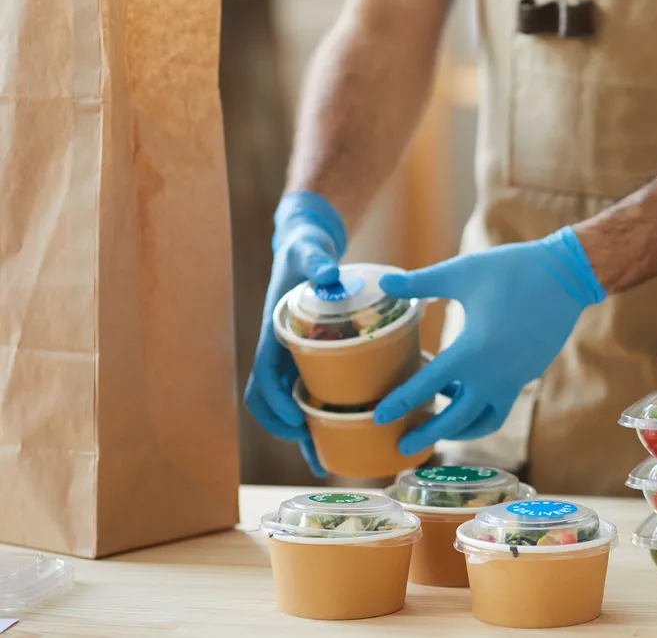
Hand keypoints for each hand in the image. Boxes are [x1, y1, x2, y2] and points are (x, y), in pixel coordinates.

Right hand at [243, 192, 347, 476]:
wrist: (304, 246)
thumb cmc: (304, 250)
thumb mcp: (308, 252)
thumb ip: (316, 261)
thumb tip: (328, 272)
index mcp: (273, 333)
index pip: (263, 377)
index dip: (276, 403)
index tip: (296, 421)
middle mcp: (279, 351)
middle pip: (272, 402)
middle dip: (287, 430)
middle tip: (314, 453)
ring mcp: (292, 357)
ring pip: (290, 404)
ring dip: (303, 433)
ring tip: (324, 462)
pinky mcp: (310, 358)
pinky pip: (309, 392)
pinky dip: (320, 415)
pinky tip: (342, 433)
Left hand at [374, 227, 605, 453]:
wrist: (567, 276)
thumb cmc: (512, 270)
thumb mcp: (461, 272)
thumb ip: (419, 282)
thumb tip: (383, 280)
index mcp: (471, 352)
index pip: (427, 386)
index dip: (400, 403)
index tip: (379, 417)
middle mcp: (493, 375)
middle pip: (456, 420)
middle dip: (427, 434)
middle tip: (402, 445)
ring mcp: (514, 378)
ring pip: (483, 419)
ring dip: (458, 426)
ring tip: (438, 417)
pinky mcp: (527, 374)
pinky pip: (498, 403)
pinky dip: (477, 406)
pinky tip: (463, 387)